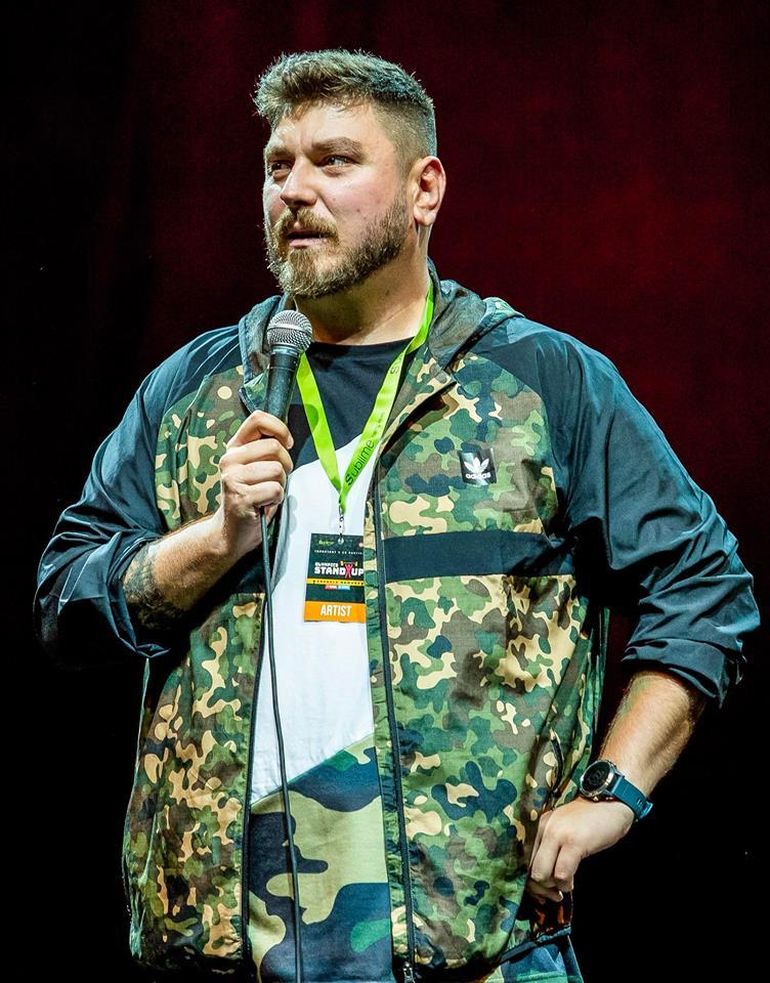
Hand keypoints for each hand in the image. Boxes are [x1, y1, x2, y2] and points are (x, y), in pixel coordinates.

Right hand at [212, 410, 293, 558]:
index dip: (280, 429)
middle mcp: (229, 459)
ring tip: (267, 494)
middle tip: (276, 480)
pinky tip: (265, 505)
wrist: (231, 531)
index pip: (258, 419)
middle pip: (275, 447)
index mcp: (234, 447)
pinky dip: (277, 499)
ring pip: (277, 470)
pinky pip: (275, 490)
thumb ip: (265, 449)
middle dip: (285, 465)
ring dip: (281, 485)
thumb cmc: (251, 497)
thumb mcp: (255, 467)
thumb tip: (287, 437)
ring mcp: (232, 478)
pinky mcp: (240, 497)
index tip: (287, 444)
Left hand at [526, 797, 634, 902]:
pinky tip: (571, 883)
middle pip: (529, 868)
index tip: (541, 889)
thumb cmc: (589, 820)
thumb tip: (542, 878)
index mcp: (538, 826)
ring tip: (564, 886)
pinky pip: (561, 873)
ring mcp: (557, 834)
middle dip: (540, 887)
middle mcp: (543, 828)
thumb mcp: (563, 829)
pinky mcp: (574, 842)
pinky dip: (565, 883)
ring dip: (553, 887)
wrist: (612, 802)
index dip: (530, 879)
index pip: (523, 858)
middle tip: (553, 893)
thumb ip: (550, 848)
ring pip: (541, 873)